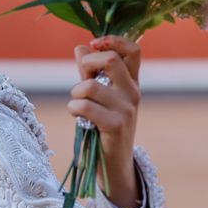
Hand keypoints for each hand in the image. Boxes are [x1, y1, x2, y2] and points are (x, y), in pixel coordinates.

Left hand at [70, 34, 141, 207]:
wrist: (114, 166)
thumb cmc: (103, 129)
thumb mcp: (99, 98)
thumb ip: (90, 73)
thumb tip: (80, 47)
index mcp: (131, 83)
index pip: (133, 50)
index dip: (112, 41)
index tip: (94, 46)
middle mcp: (133, 93)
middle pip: (110, 60)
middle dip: (86, 65)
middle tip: (81, 80)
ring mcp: (126, 109)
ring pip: (90, 86)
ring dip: (75, 94)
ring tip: (78, 105)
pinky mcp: (115, 125)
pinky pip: (85, 106)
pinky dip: (74, 108)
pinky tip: (77, 116)